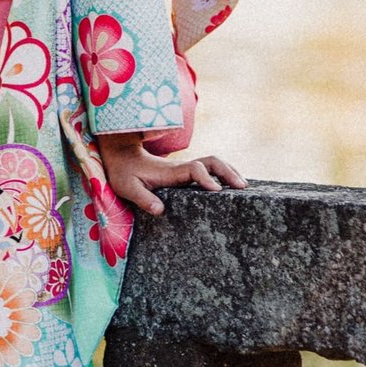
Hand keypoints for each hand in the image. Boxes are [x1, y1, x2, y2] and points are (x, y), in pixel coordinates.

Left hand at [97, 132, 246, 218]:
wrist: (121, 156)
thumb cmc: (123, 173)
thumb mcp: (127, 187)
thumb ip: (143, 198)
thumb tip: (160, 210)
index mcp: (170, 172)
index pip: (194, 170)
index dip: (206, 179)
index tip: (216, 191)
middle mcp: (181, 168)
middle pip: (211, 162)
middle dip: (228, 172)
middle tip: (243, 188)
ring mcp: (184, 169)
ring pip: (213, 163)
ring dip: (229, 171)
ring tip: (243, 187)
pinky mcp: (185, 173)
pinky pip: (208, 170)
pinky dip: (223, 174)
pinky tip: (231, 186)